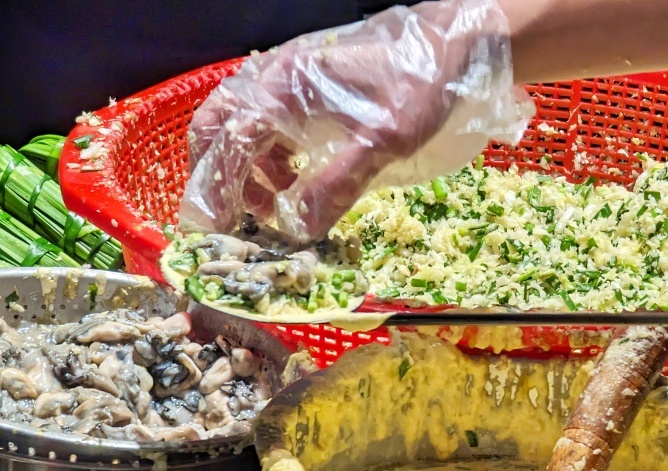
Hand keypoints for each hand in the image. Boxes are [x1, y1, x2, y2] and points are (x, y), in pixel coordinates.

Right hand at [178, 0, 532, 245]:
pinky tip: (293, 179)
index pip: (230, 139)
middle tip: (231, 218)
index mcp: (287, 86)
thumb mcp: (387, 138)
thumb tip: (301, 229)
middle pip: (217, 125)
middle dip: (215, 174)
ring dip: (243, 169)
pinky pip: (266, 123)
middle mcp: (276, 77)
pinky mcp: (304, 89)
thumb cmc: (421, 84)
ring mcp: (288, 79)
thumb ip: (342, 182)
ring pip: (238, 125)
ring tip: (272, 205)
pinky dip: (266, 157)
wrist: (452, 44)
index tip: (216, 228)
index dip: (217, 187)